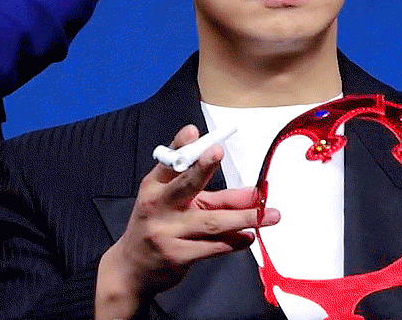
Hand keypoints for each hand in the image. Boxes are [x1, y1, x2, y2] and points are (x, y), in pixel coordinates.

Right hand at [95, 125, 279, 319]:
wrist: (132, 269)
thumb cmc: (160, 225)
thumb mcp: (177, 204)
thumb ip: (214, 194)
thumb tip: (255, 193)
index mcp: (154, 186)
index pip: (169, 162)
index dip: (181, 146)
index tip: (193, 132)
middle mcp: (157, 205)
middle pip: (185, 185)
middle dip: (202, 167)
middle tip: (218, 152)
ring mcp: (166, 232)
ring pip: (210, 221)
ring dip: (243, 217)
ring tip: (269, 215)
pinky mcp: (177, 256)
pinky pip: (213, 247)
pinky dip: (235, 241)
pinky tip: (249, 237)